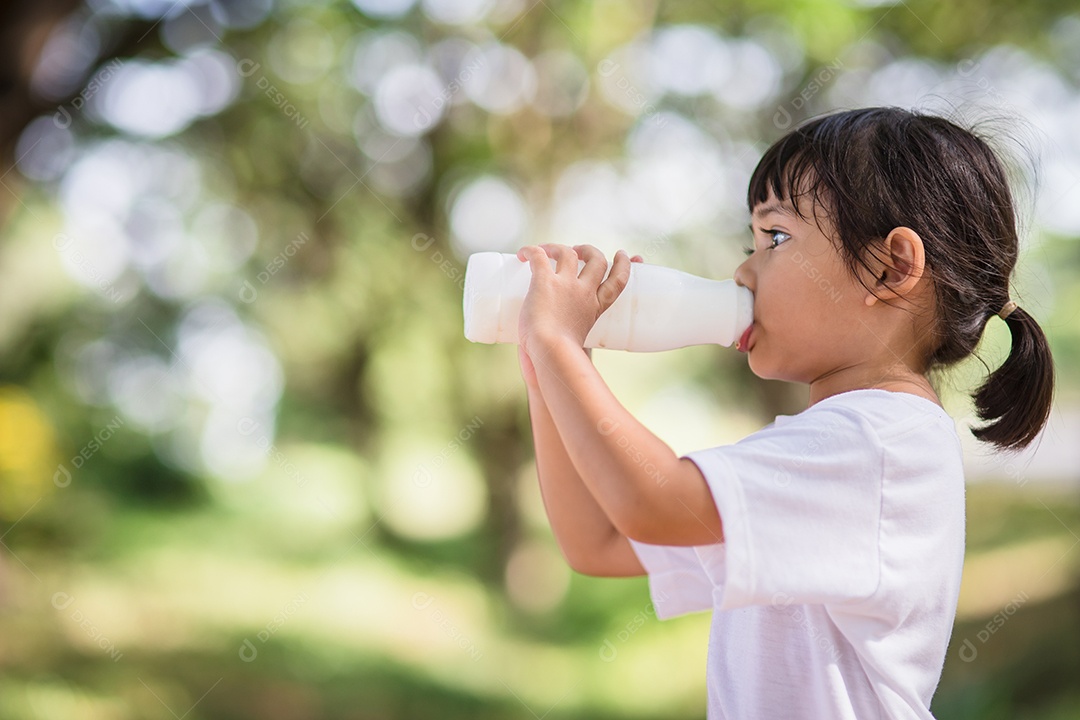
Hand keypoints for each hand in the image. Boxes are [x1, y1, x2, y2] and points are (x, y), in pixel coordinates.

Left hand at [516, 244, 641, 362]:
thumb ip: (575, 352)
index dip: (625, 265)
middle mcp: (584, 292)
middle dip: (591, 251)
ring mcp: (565, 285)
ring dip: (560, 247)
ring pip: (569, 253)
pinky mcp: (544, 282)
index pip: (619, 281)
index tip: (625, 255)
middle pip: (597, 261)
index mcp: (596, 308)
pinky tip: (522, 253)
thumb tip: (561, 365)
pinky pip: (539, 256)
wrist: (551, 354)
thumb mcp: (579, 351)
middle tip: (579, 251)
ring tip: (549, 250)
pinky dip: (530, 250)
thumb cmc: (561, 360)